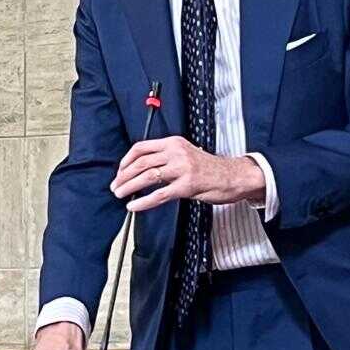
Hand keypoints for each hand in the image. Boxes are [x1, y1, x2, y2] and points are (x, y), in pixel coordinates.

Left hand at [112, 137, 264, 212]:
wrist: (234, 176)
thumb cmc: (208, 168)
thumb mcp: (185, 154)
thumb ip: (165, 158)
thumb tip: (139, 170)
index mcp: (173, 143)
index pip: (141, 147)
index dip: (126, 161)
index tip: (119, 172)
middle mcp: (176, 152)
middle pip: (141, 162)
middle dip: (124, 176)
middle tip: (115, 186)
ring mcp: (182, 169)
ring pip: (148, 177)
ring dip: (129, 187)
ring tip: (120, 194)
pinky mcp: (188, 186)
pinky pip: (160, 195)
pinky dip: (143, 202)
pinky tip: (134, 206)